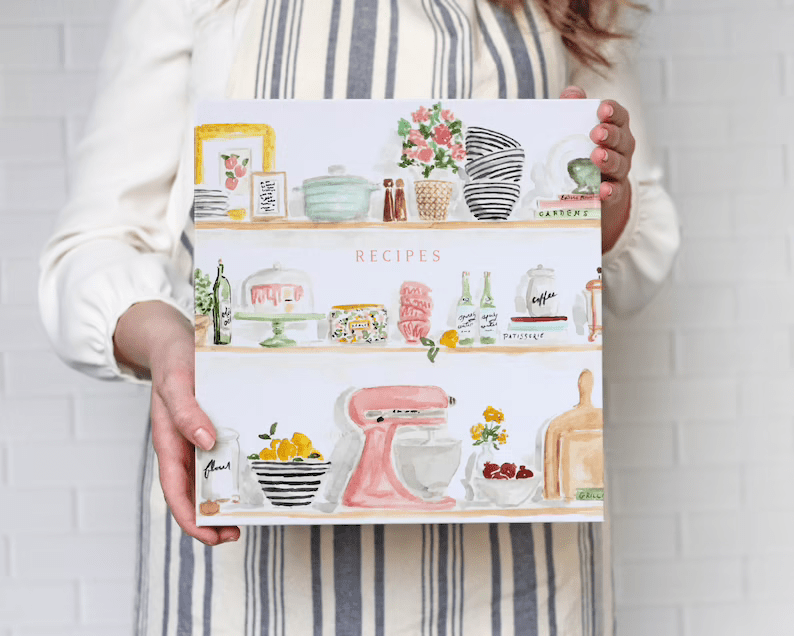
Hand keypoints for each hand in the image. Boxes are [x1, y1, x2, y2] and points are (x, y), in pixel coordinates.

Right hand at [114, 301, 239, 545]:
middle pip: (195, 493)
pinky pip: (227, 455)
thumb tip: (205, 443)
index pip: (175, 491)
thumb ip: (185, 412)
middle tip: (240, 531)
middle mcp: (185, 447)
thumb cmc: (173, 361)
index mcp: (169, 443)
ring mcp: (200, 439)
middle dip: (213, 518)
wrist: (175, 340)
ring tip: (254, 511)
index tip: (212, 535)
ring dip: (229, 498)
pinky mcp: (216, 427)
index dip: (191, 518)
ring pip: (213, 477)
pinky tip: (258, 474)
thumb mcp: (176, 383)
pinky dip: (238, 470)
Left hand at [560, 85, 632, 253]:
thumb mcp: (576, 130)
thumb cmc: (582, 152)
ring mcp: (619, 172)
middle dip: (610, 135)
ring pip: (619, 165)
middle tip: (596, 133)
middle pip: (621, 139)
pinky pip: (615, 192)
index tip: (602, 109)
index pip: (619, 116)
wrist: (590, 191)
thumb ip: (574, 110)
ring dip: (609, 160)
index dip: (612, 111)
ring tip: (597, 157)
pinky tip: (603, 190)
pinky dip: (610, 191)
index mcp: (615, 129)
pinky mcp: (613, 194)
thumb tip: (571, 93)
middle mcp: (621, 149)